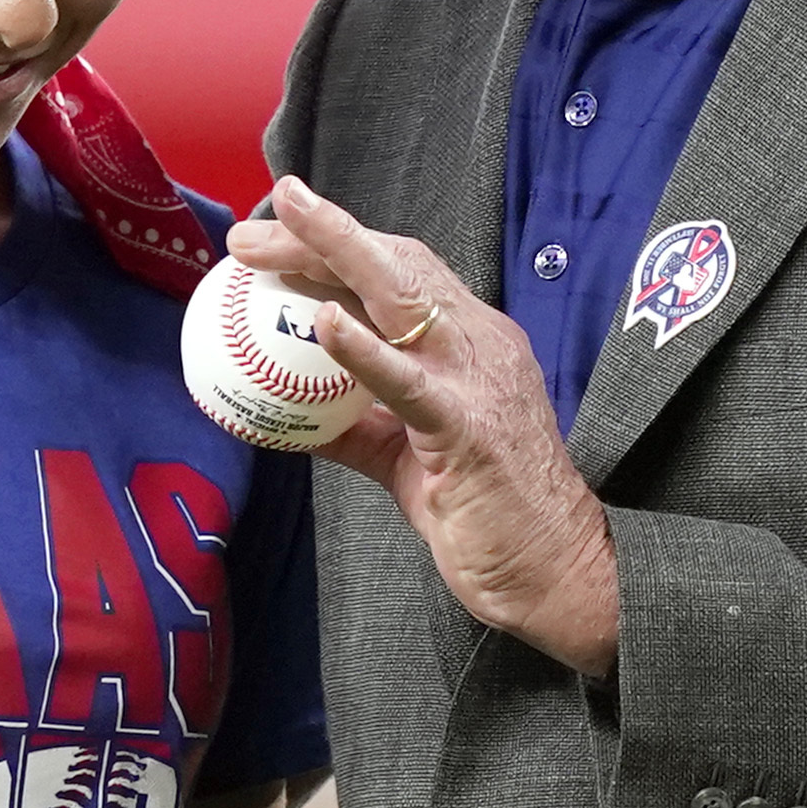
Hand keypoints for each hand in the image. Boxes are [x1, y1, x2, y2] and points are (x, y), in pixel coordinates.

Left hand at [231, 179, 619, 675]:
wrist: (557, 572)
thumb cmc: (488, 518)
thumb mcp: (406, 460)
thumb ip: (357, 428)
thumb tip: (291, 414)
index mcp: (470, 345)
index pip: (401, 274)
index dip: (337, 246)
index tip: (274, 239)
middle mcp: (479, 345)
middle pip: (395, 266)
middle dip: (320, 236)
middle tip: (248, 235)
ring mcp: (479, 381)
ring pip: (403, 298)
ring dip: (335, 255)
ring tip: (274, 240)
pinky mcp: (471, 430)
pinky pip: (409, 382)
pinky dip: (364, 349)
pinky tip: (325, 323)